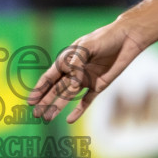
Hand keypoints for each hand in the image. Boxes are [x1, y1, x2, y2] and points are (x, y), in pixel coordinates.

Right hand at [27, 20, 152, 123]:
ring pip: (68, 96)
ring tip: (47, 118)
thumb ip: (77, 62)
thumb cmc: (105, 38)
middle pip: (56, 89)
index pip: (50, 77)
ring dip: (57, 107)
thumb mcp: (88, 46)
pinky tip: (69, 119)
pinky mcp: (98, 86)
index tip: (31, 101)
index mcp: (67, 59)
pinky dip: (78, 110)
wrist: (127, 38)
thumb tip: (72, 83)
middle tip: (36, 114)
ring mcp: (85, 79)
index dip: (40, 89)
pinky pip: (86, 101)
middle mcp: (74, 71)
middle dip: (45, 101)